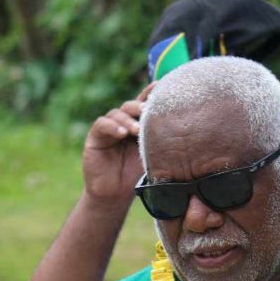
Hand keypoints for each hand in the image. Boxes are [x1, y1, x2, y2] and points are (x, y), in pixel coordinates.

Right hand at [81, 83, 154, 203]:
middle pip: (131, 106)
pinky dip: (112, 127)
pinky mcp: (95, 137)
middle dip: (140, 106)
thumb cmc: (136, 176)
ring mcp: (109, 129)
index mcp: (139, 125)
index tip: (163, 85)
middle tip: (147, 110)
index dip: (152, 94)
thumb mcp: (153, 157)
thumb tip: (184, 133)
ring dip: (127, 119)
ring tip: (136, 130)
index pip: (145, 105)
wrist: (115, 195)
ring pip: (117, 113)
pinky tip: (121, 133)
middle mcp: (123, 123)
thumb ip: (161, 143)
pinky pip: (102, 125)